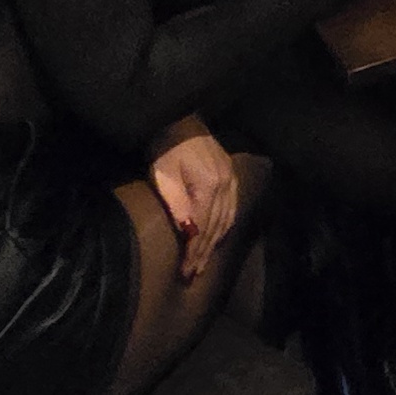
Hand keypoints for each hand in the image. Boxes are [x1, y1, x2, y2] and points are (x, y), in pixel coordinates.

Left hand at [148, 123, 238, 280]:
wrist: (180, 121)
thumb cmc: (165, 149)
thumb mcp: (163, 177)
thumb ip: (177, 204)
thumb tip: (188, 232)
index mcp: (209, 186)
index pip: (201, 227)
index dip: (193, 251)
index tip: (186, 270)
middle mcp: (226, 185)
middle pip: (215, 226)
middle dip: (204, 252)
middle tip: (194, 273)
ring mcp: (231, 180)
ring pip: (226, 219)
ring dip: (215, 242)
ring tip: (204, 261)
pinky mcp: (231, 176)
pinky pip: (231, 208)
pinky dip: (225, 226)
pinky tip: (218, 236)